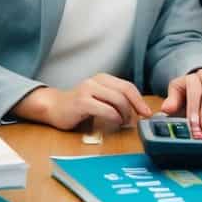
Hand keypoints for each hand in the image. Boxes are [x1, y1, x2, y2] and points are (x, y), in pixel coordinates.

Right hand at [11, 75, 151, 130]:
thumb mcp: (100, 99)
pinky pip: (105, 109)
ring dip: (124, 114)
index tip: (147, 113)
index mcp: (103, 78)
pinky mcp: (81, 102)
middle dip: (135, 108)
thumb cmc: (79, 106)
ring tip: (122, 123)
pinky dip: (113, 117)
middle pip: (124, 91)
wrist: (53, 108)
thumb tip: (137, 111)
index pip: (128, 86)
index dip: (139, 100)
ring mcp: (88, 89)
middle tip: (135, 121)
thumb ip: (115, 101)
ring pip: (117, 100)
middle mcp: (96, 80)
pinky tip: (113, 123)